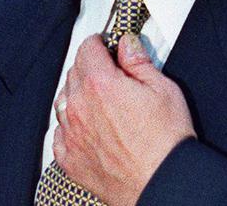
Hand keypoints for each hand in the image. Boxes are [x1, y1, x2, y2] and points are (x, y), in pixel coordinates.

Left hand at [53, 33, 195, 205]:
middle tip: (109, 72)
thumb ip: (139, 62)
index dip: (99, 43)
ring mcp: (72, 134)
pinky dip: (70, 125)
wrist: (164, 183)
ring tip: (100, 100)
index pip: (88, 48)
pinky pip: (60, 132)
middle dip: (90, 66)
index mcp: (101, 84)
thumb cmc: (166, 142)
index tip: (105, 45)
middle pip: (74, 72)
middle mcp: (80, 107)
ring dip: (78, 94)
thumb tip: (126, 45)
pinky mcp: (70, 158)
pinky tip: (88, 126)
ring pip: (64, 100)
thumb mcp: (163, 89)